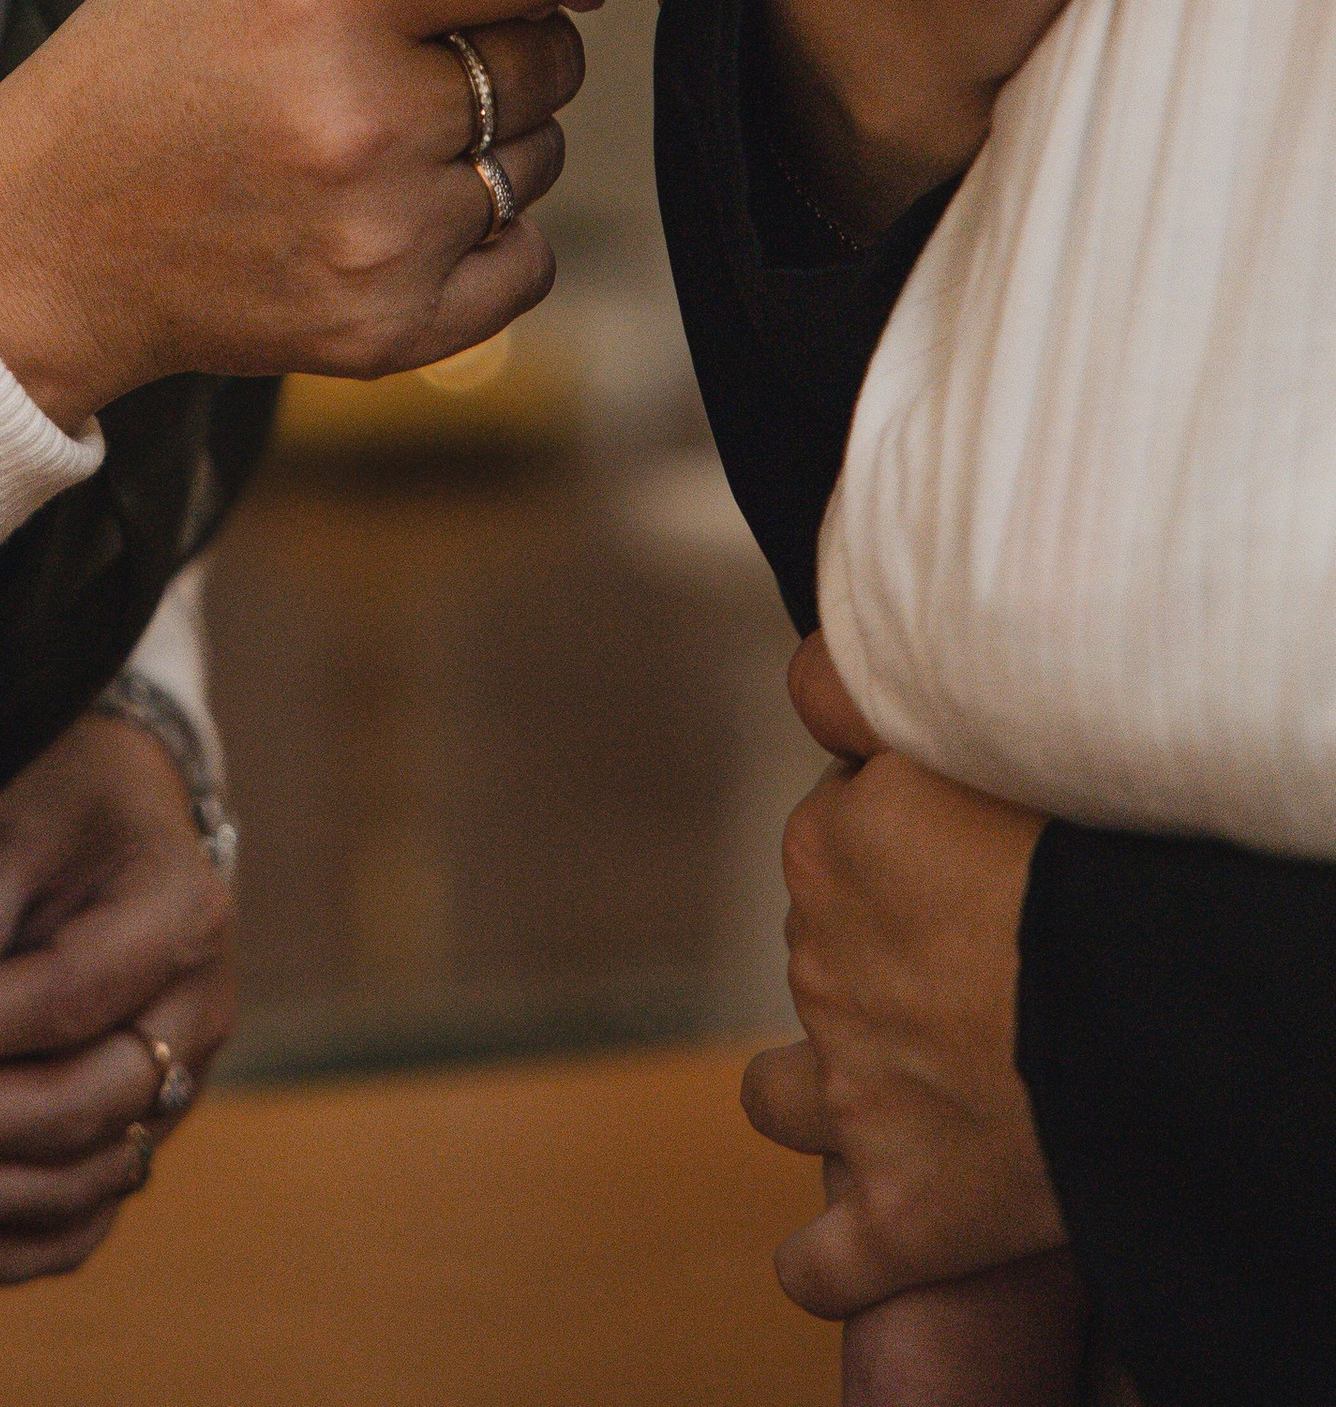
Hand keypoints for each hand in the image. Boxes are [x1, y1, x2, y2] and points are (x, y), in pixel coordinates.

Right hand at [0, 0, 642, 427]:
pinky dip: (491, 237)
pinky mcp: (389, 332)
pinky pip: (529, 262)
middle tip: (414, 53)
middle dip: (509, 43)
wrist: (45, 242)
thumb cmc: (141, 65)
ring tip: (377, 136)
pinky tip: (399, 212)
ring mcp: (380, 237)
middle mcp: (361, 121)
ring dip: (492, 140)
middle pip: (547, 59)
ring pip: (540, 159)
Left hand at [0, 703, 232, 1287]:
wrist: (121, 810)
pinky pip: (78, 1225)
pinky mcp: (142, 1138)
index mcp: (180, 915)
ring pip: (75, 1183)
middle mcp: (200, 1017)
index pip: (64, 1000)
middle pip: (76, 1108)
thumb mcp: (12, 818)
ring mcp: (183, 1091)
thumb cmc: (59, 796)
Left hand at [742, 636, 1062, 1317]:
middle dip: (870, 963)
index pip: (834, 828)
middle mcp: (822, 963)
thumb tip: (800, 671)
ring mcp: (854, 1096)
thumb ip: (866, 691)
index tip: (946, 859)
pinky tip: (844, 1247)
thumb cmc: (1087, 853)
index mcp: (832, 841)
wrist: (1147, 1004)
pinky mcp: (899, 1212)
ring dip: (813, 1093)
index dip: (890, 844)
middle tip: (962, 973)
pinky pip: (825, 1257)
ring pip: (781, 1093)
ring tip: (874, 1097)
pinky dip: (831, 1256)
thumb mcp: (970, 731)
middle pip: (819, 954)